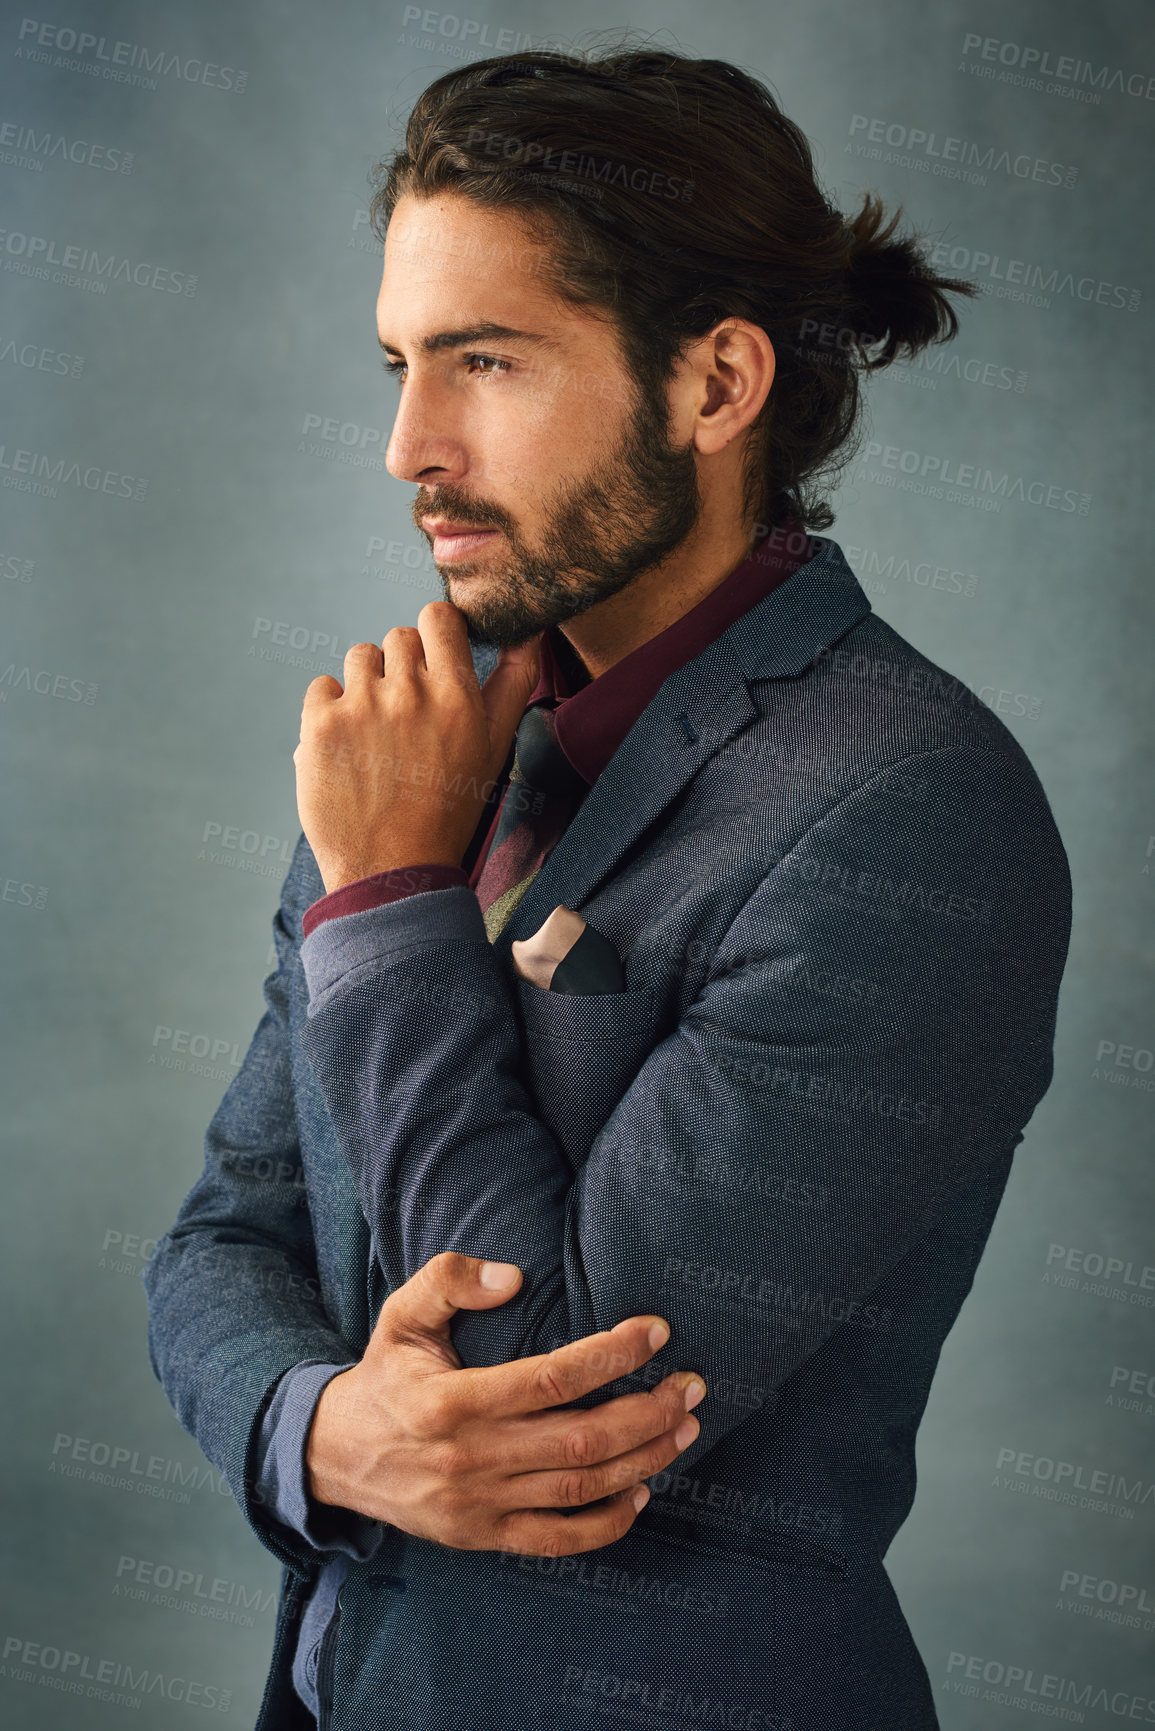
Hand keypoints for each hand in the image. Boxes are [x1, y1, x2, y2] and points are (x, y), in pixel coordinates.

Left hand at [293, 603, 540, 893]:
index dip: (434, 635)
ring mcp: (360, 707)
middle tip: (406, 717)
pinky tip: (347, 746)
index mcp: (456, 696)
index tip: (432, 661)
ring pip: (359, 657)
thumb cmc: (449, 809)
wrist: (393, 869)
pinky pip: (322, 686)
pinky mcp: (320, 725)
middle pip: (398, 637)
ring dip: (366, 684)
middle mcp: (409, 693)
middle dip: (401, 667)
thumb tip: (528, 632)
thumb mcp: (493, 747)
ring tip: (376, 733)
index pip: (437, 619)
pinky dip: (330, 709)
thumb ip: (513, 683)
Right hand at [305, 1251, 705, 1555]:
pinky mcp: (484, 1536)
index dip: (612, 1355)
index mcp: (452, 1401)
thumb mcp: (401, 1315)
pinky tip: (642, 1492)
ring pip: (580, 1489)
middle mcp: (471, 1457)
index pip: (552, 1378)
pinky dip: (608, 1523)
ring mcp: (480, 1505)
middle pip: (581, 1440)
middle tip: (692, 1384)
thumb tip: (513, 1275)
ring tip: (684, 1427)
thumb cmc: (384, 1376)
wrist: (334, 1457)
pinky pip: (558, 1541)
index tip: (655, 1331)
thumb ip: (449, 1280)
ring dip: (644, 1460)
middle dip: (648, 1411)